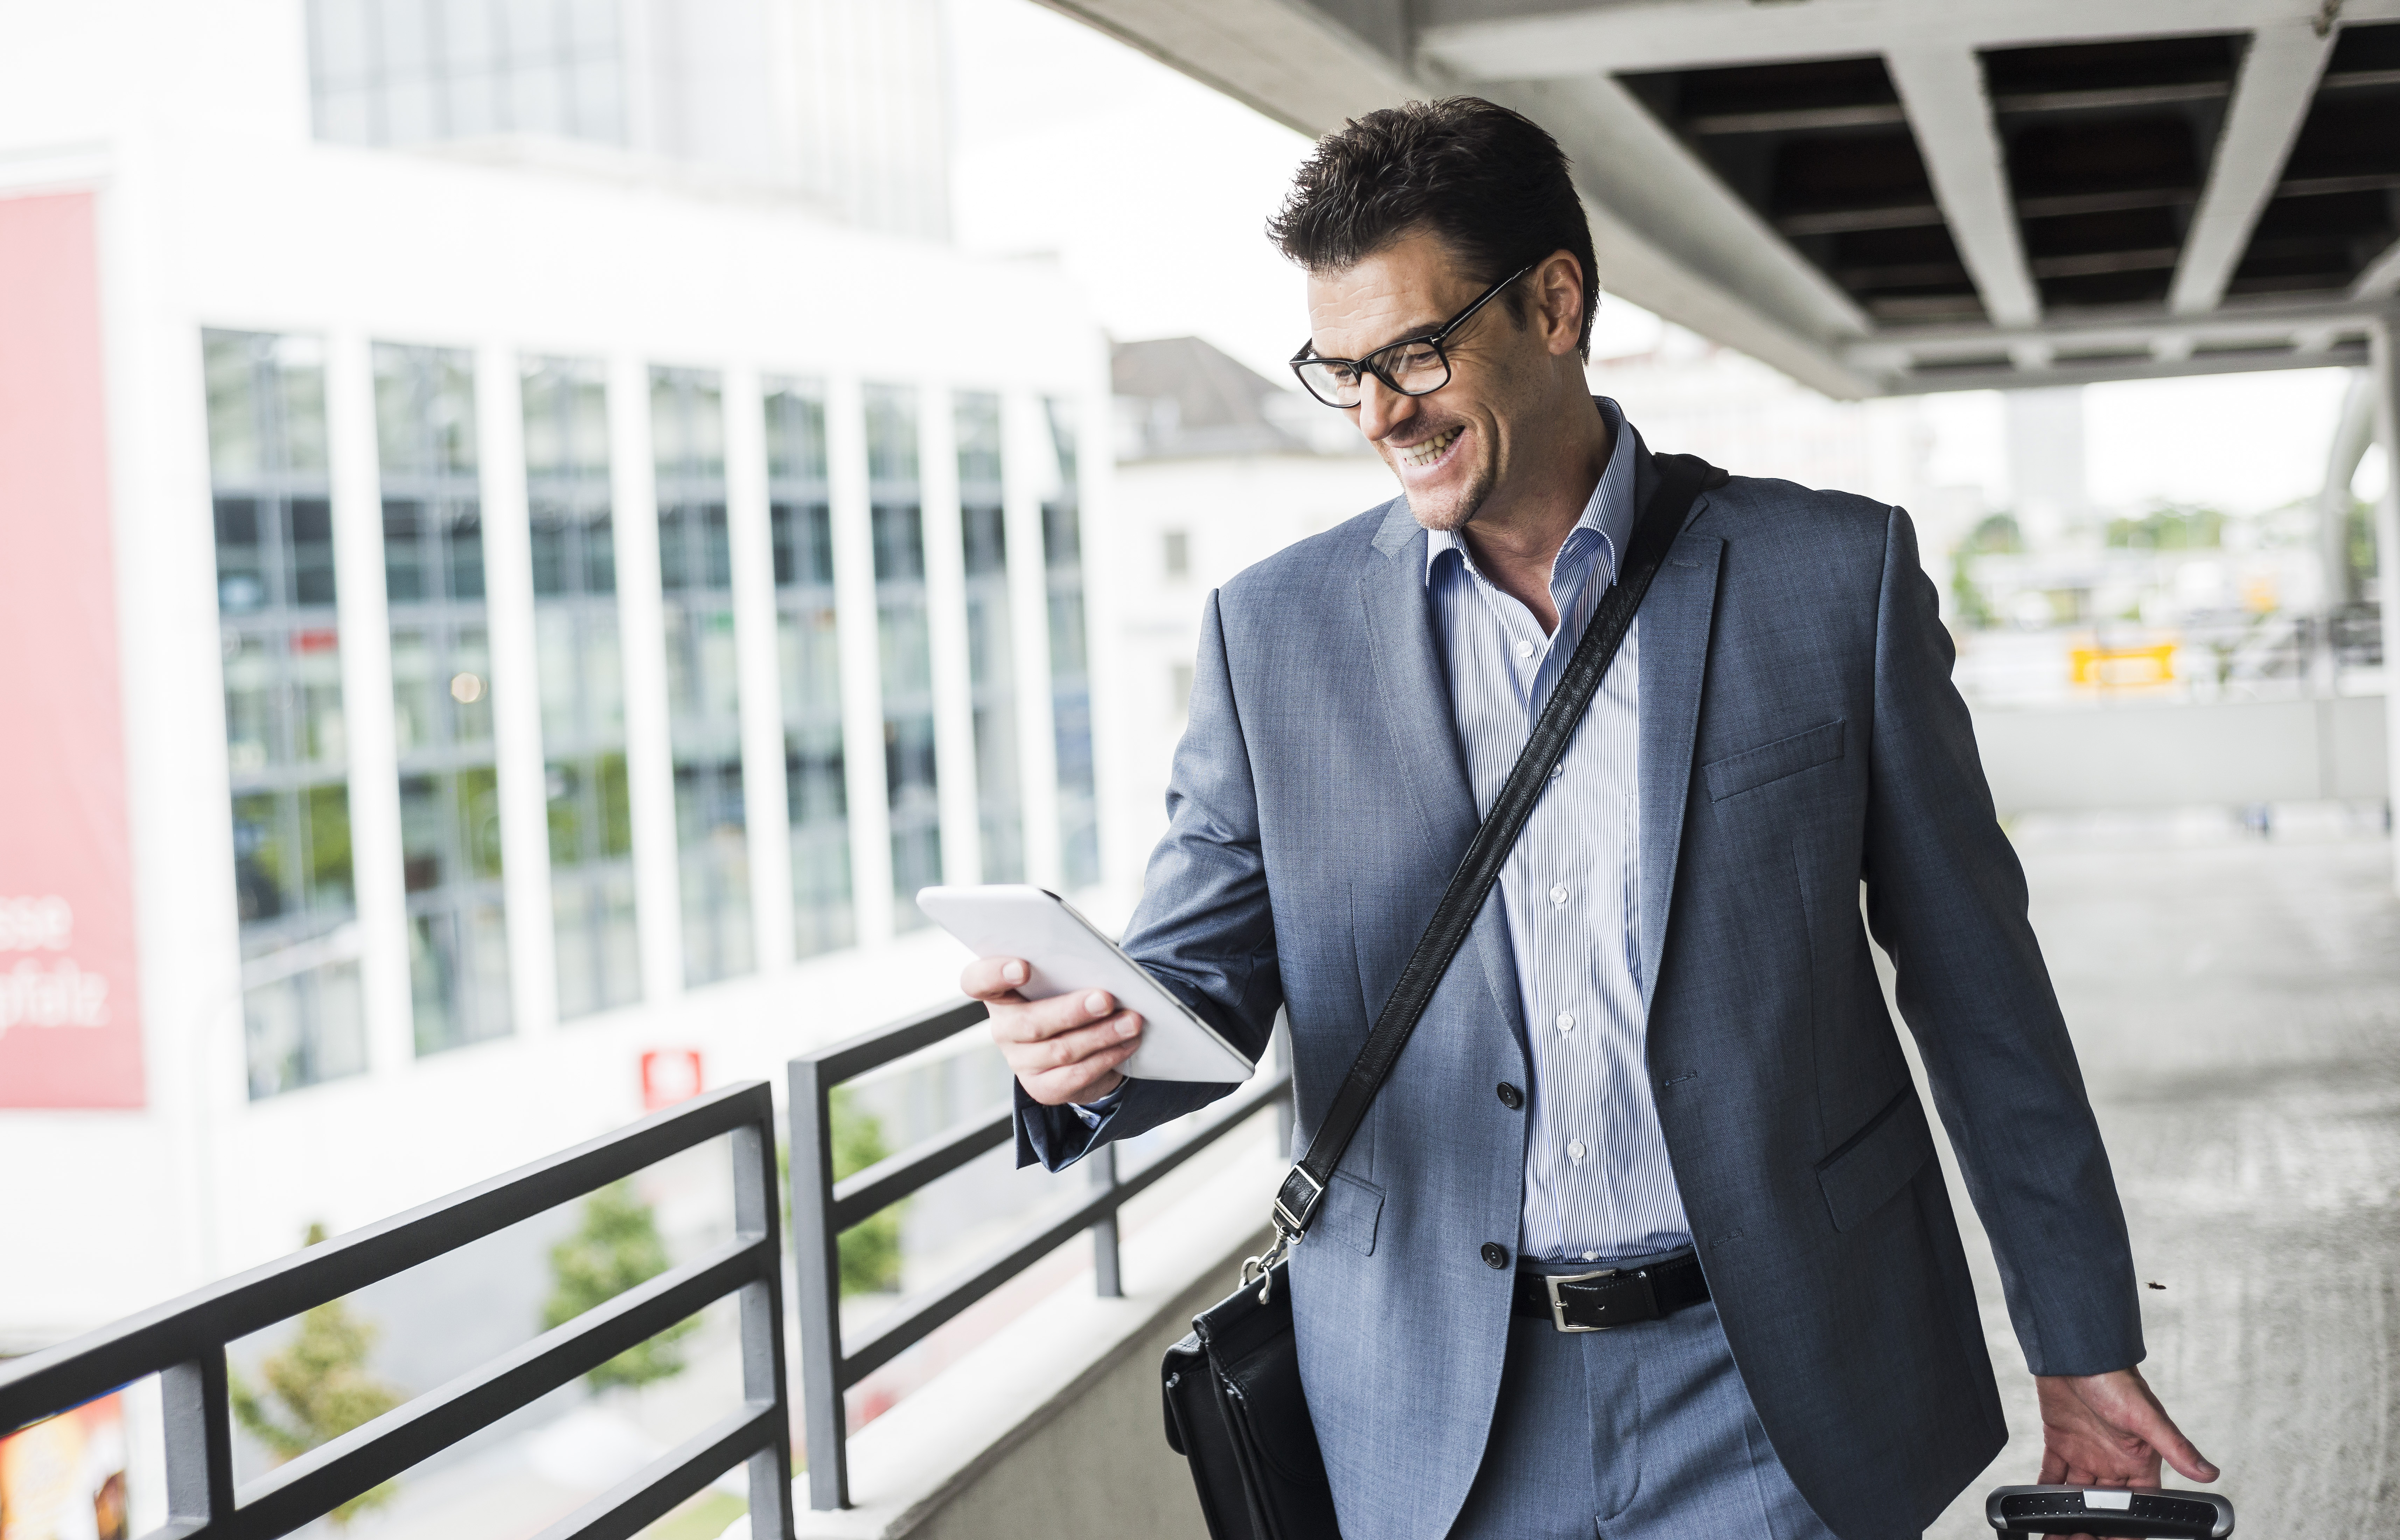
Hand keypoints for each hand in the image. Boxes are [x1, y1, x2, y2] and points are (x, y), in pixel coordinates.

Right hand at [964, 956, 1144, 1105]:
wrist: (1077, 1042)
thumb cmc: (1068, 994)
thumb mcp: (1063, 976)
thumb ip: (1067, 967)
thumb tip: (1101, 965)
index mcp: (1000, 993)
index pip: (977, 981)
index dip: (993, 973)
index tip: (1023, 967)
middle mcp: (1003, 1029)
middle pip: (1028, 1023)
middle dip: (1071, 1011)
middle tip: (1105, 999)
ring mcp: (1020, 1062)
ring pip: (1059, 1051)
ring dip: (1101, 1035)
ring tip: (1132, 1021)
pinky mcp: (1043, 1088)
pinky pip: (1076, 1076)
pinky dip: (1107, 1057)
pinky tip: (1128, 1043)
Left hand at [2035, 1367, 2218, 1539]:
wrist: (2076, 1352)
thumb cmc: (2115, 1379)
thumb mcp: (2146, 1416)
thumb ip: (2175, 1448)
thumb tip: (2210, 1473)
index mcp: (2138, 1460)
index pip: (2137, 1504)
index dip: (2127, 1526)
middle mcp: (2112, 1461)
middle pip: (2103, 1505)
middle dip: (2092, 1526)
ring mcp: (2086, 1453)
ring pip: (2075, 1494)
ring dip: (2065, 1514)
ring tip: (2055, 1536)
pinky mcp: (2060, 1442)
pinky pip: (2051, 1474)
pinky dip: (2044, 1490)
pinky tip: (2037, 1506)